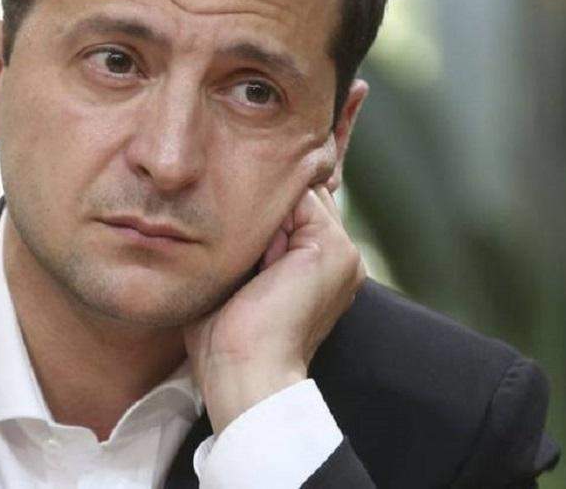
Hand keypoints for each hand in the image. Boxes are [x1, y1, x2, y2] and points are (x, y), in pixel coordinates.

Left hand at [183, 184, 366, 432]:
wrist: (244, 373)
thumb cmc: (223, 341)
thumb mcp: (229, 280)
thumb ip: (240, 243)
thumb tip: (224, 206)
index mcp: (319, 268)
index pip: (292, 207)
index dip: (256, 211)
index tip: (229, 245)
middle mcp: (338, 257)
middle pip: (296, 196)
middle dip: (261, 208)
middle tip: (242, 259)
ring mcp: (342, 251)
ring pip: (296, 192)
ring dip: (263, 215)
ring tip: (252, 266)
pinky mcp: (333, 248)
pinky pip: (298, 198)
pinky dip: (268, 219)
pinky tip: (260, 263)